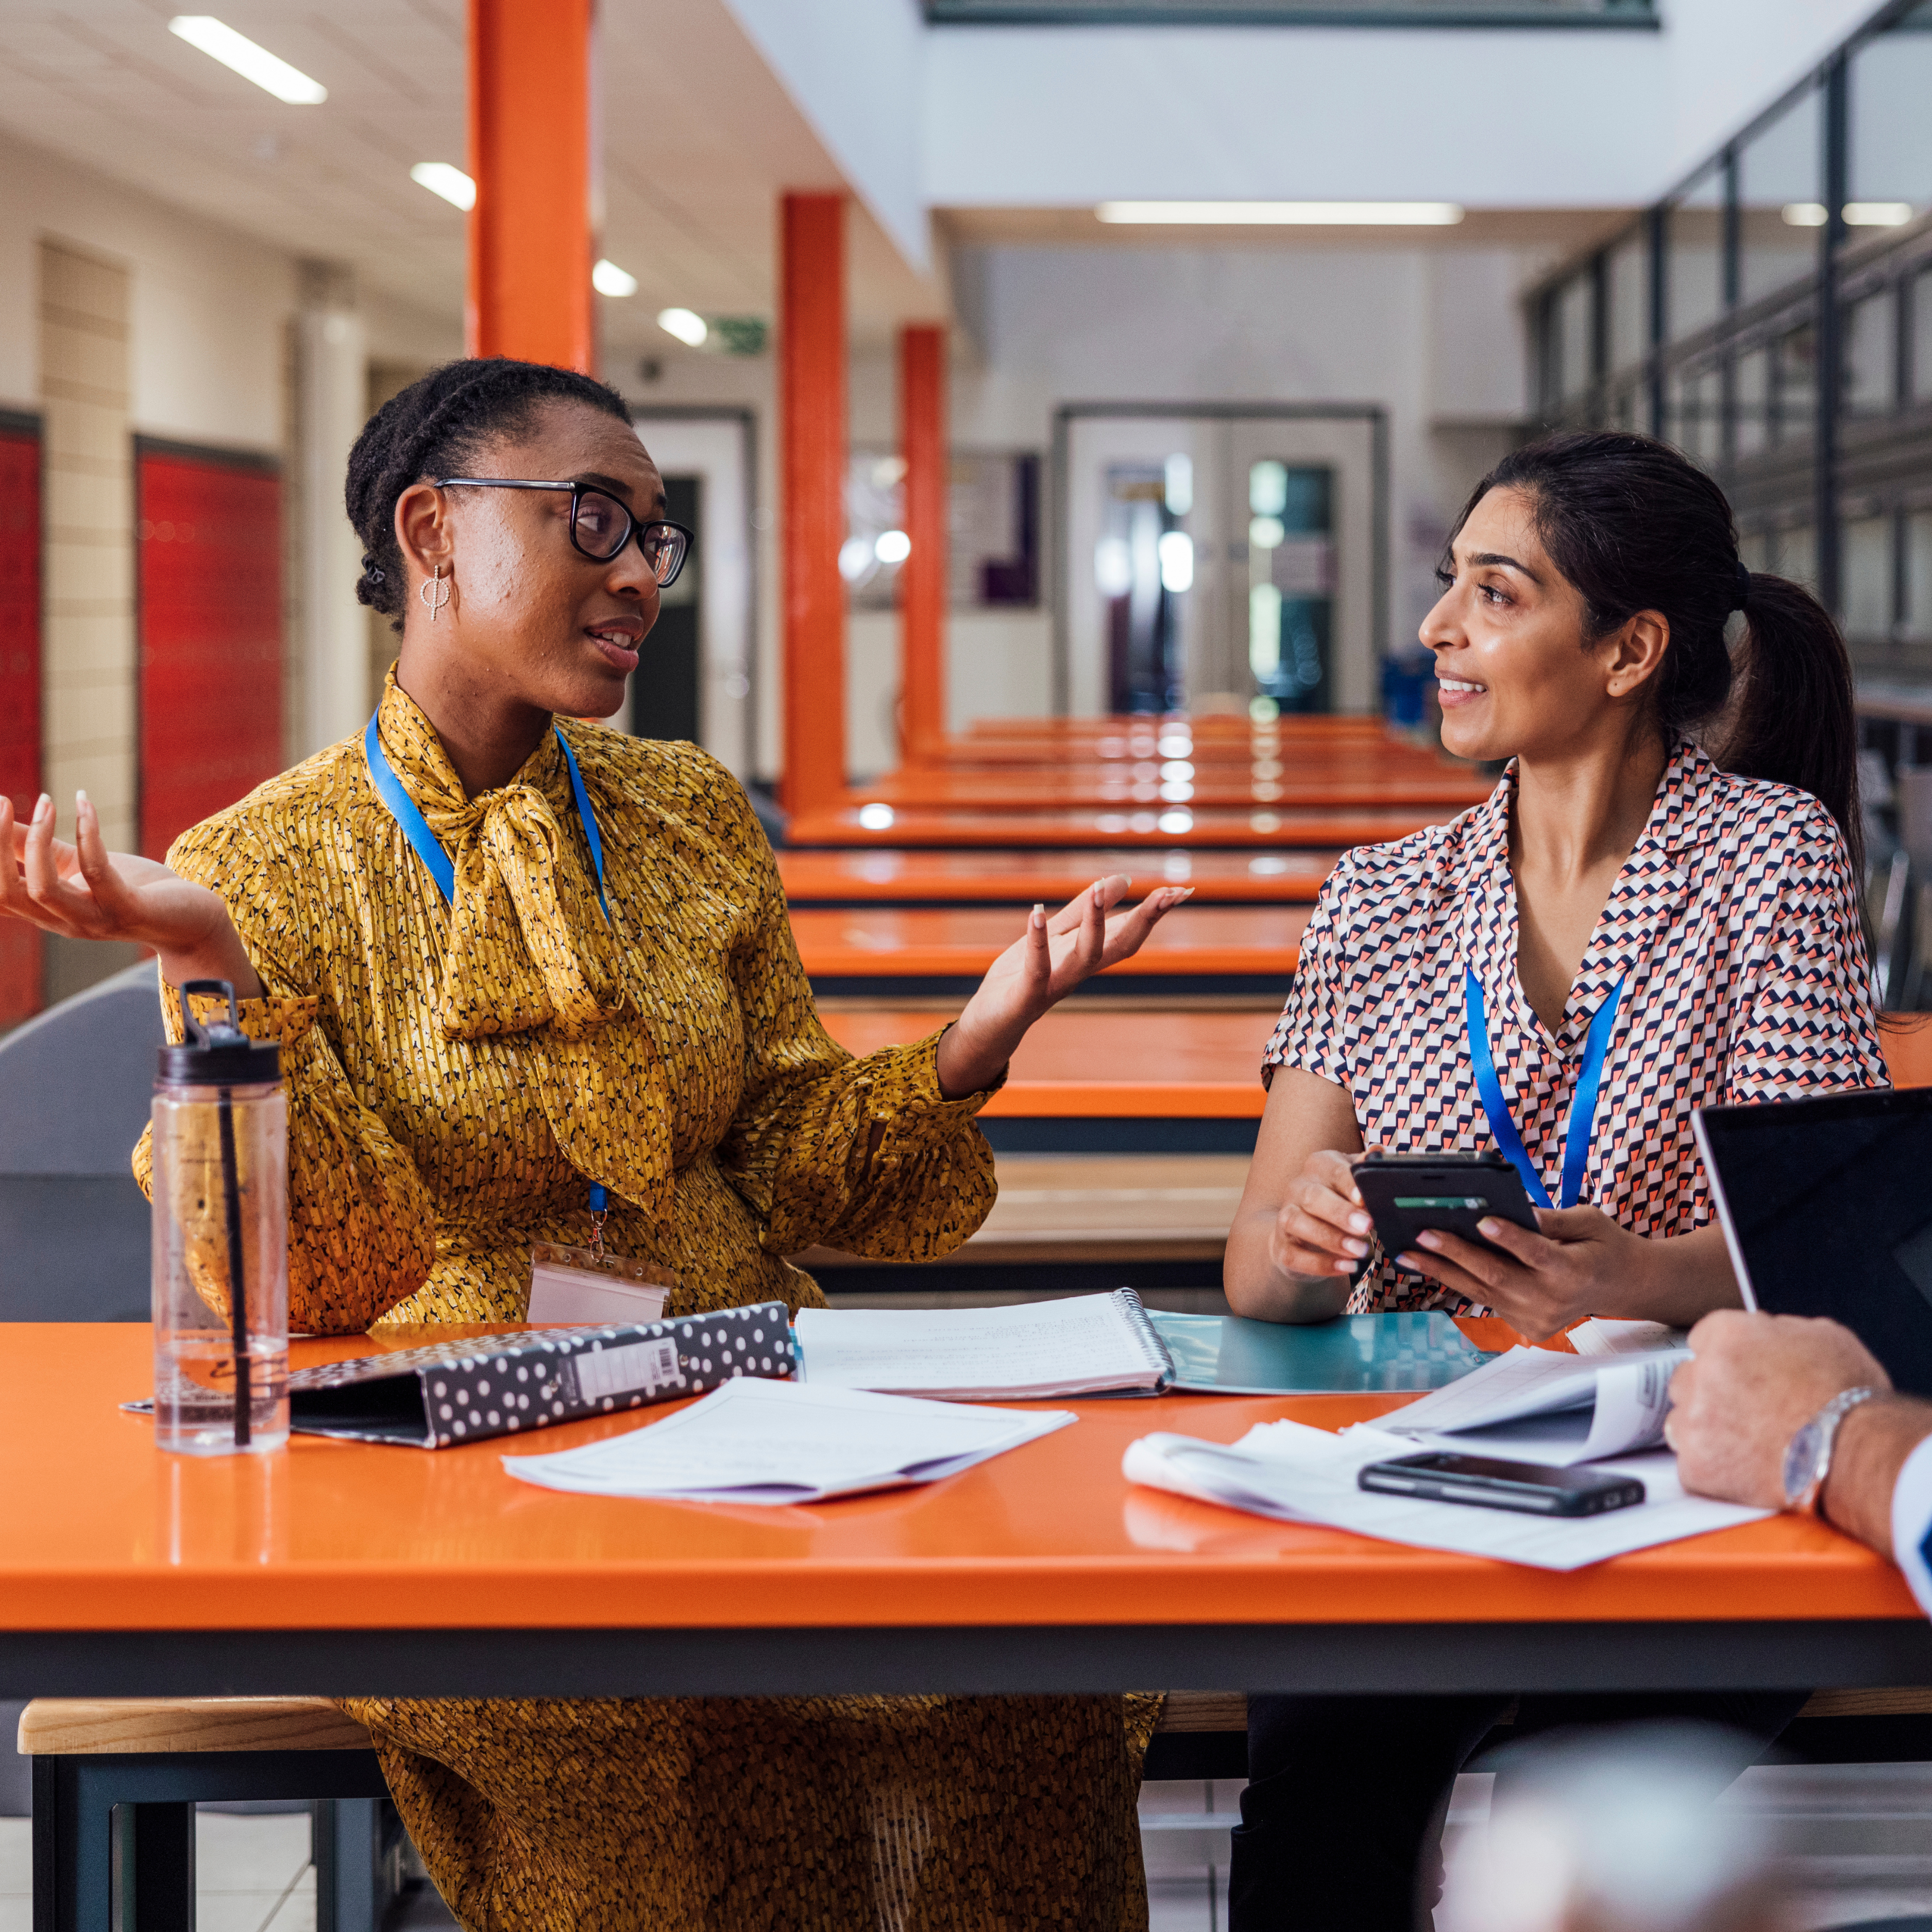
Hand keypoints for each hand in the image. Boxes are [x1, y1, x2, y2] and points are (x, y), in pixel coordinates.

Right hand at [0, 791, 259, 994]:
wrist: (192, 919)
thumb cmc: (134, 887)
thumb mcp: (77, 863)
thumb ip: (39, 846)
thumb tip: (2, 813)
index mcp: (46, 911)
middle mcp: (62, 921)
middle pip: (6, 892)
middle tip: (3, 803)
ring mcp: (94, 920)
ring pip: (42, 889)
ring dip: (36, 839)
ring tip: (45, 801)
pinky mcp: (128, 910)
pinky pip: (97, 871)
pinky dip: (88, 833)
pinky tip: (84, 803)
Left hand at [934, 875, 1190, 1097]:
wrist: (989, 1022)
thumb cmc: (1023, 977)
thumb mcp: (1056, 935)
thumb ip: (1085, 910)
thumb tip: (1123, 879)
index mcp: (1088, 955)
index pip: (1128, 932)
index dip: (1154, 913)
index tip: (1182, 891)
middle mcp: (1078, 971)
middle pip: (1120, 946)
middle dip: (1144, 921)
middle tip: (1167, 894)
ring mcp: (1055, 984)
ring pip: (1085, 956)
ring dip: (1096, 924)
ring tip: (1101, 889)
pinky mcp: (1026, 995)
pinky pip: (1036, 968)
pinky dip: (1037, 942)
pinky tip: (1036, 912)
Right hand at [1267, 1146, 1383, 1281]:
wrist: (1304, 1232)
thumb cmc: (1340, 1202)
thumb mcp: (1355, 1183)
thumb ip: (1365, 1170)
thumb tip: (1378, 1153)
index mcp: (1319, 1167)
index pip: (1333, 1170)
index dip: (1348, 1183)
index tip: (1364, 1199)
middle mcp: (1298, 1188)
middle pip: (1313, 1197)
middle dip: (1340, 1212)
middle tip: (1367, 1226)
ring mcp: (1285, 1218)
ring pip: (1298, 1224)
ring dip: (1331, 1238)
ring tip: (1361, 1251)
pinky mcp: (1282, 1246)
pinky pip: (1295, 1255)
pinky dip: (1320, 1264)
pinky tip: (1346, 1267)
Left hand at [1397, 1205, 1651, 1338]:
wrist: (1621, 1286)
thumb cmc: (1602, 1244)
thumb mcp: (1589, 1221)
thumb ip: (1553, 1219)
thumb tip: (1516, 1211)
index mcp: (1574, 1271)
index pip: (1536, 1253)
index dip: (1509, 1238)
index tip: (1482, 1220)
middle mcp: (1554, 1300)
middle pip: (1498, 1275)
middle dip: (1457, 1253)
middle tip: (1422, 1234)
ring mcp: (1538, 1318)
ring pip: (1483, 1292)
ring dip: (1442, 1270)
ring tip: (1407, 1253)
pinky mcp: (1527, 1327)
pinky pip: (1487, 1300)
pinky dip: (1458, 1281)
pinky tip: (1430, 1265)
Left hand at [1666, 1310, 1889, 1510]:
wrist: (1856, 1456)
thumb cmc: (1848, 1399)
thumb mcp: (1822, 1337)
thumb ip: (1778, 1330)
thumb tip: (1765, 1333)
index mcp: (1727, 1335)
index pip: (1702, 1340)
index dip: (1726, 1360)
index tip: (1739, 1376)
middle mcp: (1701, 1372)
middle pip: (1687, 1380)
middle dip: (1711, 1395)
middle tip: (1747, 1413)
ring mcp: (1694, 1420)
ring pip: (1682, 1421)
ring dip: (1706, 1432)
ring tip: (1749, 1444)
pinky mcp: (1696, 1464)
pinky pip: (1692, 1465)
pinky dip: (1714, 1471)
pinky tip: (1746, 1470)